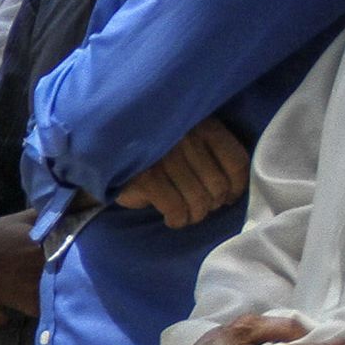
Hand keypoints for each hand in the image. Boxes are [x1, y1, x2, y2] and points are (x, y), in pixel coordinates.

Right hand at [112, 119, 252, 229]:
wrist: (107, 148)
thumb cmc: (156, 148)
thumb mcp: (189, 138)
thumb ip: (211, 153)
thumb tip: (229, 191)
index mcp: (204, 125)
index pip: (236, 161)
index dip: (237, 186)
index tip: (229, 197)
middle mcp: (187, 138)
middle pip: (218, 186)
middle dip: (212, 205)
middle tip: (200, 208)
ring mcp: (166, 158)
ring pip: (198, 200)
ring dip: (194, 216)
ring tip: (186, 215)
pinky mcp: (146, 178)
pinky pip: (176, 208)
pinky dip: (177, 219)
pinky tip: (172, 218)